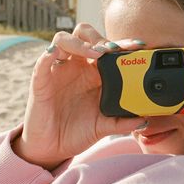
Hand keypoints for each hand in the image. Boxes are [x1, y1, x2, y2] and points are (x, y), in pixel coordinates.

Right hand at [12, 23, 145, 169]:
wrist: (52, 148)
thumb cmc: (77, 131)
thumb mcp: (103, 127)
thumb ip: (121, 122)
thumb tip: (143, 120)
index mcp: (94, 72)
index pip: (107, 47)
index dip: (121, 43)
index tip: (137, 45)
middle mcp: (76, 65)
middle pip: (85, 35)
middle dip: (99, 38)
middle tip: (113, 49)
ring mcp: (58, 70)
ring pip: (63, 40)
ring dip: (80, 43)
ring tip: (95, 54)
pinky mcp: (41, 81)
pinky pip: (42, 62)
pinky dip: (48, 54)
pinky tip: (55, 53)